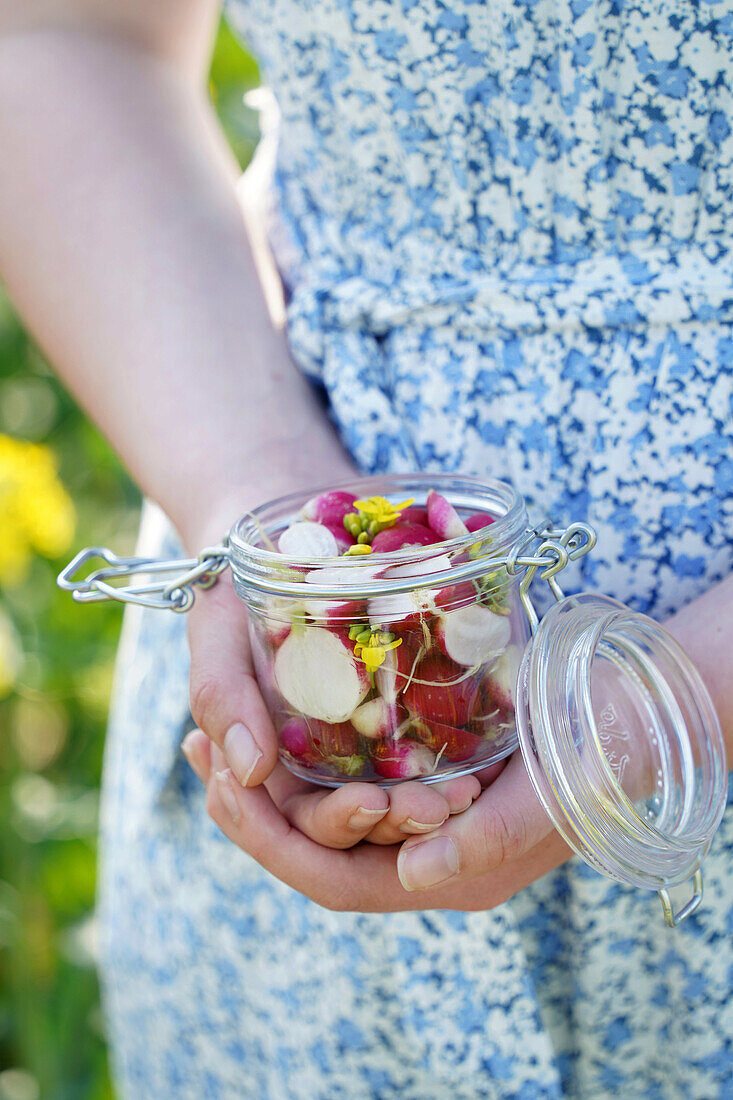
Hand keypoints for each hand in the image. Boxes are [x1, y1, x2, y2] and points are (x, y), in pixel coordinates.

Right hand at [183, 572, 484, 847]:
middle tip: (441, 804)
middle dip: (398, 829)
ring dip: (431, 812)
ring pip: (397, 814)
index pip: (295, 834)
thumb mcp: (216, 634)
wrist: (271, 545)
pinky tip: (481, 772)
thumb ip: (221, 697)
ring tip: (466, 793)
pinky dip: (452, 774)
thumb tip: (249, 770)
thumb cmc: (232, 594)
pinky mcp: (396, 727)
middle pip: (359, 836)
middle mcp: (312, 780)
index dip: (335, 828)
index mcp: (262, 779)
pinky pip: (427, 765)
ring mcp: (356, 758)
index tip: (372, 803)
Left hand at [195, 728, 572, 911]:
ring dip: (265, 779)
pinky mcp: (421, 776)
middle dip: (252, 811)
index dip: (275, 843)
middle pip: (315, 851)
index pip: (337, 880)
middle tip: (200, 750)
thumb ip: (488, 840)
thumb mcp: (550, 795)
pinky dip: (300, 753)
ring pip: (322, 815)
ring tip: (212, 735)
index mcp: (449, 876)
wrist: (631, 710)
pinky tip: (271, 716)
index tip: (227, 787)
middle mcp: (425, 856)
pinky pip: (344, 779)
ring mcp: (420, 818)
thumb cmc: (596, 750)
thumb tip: (413, 877)